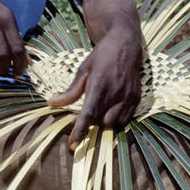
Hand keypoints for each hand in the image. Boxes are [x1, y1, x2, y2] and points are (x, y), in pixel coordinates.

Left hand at [46, 0, 143, 148]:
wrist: (126, 45)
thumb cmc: (101, 56)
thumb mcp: (83, 70)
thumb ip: (70, 91)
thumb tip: (52, 103)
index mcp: (99, 86)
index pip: (88, 114)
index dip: (80, 131)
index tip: (72, 144)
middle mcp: (115, 93)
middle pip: (101, 122)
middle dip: (92, 123)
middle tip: (86, 114)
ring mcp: (128, 97)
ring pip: (114, 123)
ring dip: (104, 122)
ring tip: (99, 108)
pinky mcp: (137, 98)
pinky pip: (126, 119)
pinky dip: (117, 119)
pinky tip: (111, 108)